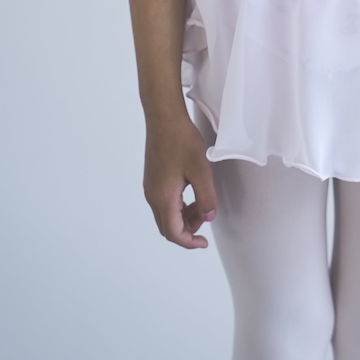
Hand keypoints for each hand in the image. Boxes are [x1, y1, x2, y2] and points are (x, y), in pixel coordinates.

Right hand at [143, 113, 217, 248]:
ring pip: (165, 214)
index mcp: (163, 198)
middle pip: (168, 227)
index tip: (204, 242)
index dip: (190, 242)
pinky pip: (163, 201)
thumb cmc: (181, 140)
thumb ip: (206, 197)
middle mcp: (152, 195)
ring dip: (183, 216)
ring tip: (202, 202)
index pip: (174, 233)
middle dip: (188, 228)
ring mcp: (150, 186)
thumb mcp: (201, 170)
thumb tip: (209, 216)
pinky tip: (191, 192)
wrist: (164, 117)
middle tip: (206, 215)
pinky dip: (178, 205)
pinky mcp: (152, 178)